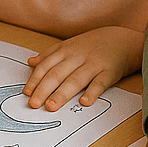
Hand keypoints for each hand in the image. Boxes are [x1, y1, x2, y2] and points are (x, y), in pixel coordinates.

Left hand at [24, 27, 139, 110]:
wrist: (121, 40)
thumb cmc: (91, 45)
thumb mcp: (69, 45)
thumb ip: (49, 54)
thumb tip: (30, 62)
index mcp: (66, 50)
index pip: (47, 65)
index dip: (36, 79)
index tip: (26, 93)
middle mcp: (77, 56)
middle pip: (58, 73)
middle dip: (44, 89)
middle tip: (34, 104)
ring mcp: (93, 64)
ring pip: (75, 79)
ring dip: (62, 93)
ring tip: (51, 106)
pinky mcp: (109, 72)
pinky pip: (99, 83)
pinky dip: (92, 92)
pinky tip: (84, 102)